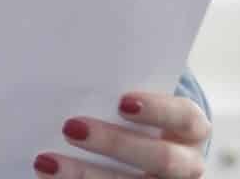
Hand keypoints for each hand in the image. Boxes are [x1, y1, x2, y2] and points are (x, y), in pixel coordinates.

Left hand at [34, 92, 211, 177]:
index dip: (156, 110)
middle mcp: (187, 164)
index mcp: (192, 129)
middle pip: (159, 158)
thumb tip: (75, 72)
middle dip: (114, 143)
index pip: (183, 117)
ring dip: (84, 176)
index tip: (122, 101)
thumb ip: (122, 93)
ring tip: (46, 162)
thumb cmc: (136, 116)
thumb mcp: (139, 102)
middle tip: (70, 127)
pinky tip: (49, 178)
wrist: (146, 148)